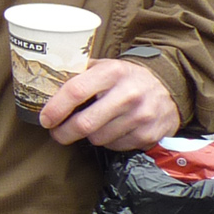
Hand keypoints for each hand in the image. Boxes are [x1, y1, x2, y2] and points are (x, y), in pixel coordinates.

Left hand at [42, 58, 180, 150]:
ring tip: (90, 126)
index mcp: (112, 72)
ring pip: (98, 138)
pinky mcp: (149, 134)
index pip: (75, 91)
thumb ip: (78, 75)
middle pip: (84, 123)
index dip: (55, 108)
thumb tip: (44, 88)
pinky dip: (107, 142)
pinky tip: (111, 130)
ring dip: (87, 136)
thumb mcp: (104, 67)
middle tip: (57, 133)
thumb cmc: (125, 79)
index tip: (45, 119)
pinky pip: (114, 146)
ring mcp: (141, 115)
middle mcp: (129, 93)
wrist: (169, 88)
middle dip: (64, 132)